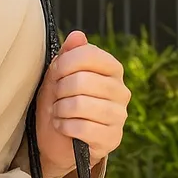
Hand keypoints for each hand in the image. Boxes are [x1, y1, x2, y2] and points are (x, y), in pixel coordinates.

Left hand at [35, 31, 130, 177]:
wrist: (58, 142)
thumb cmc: (60, 103)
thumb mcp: (59, 76)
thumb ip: (69, 54)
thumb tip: (77, 35)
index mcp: (112, 69)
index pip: (90, 54)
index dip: (65, 63)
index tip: (55, 73)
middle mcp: (121, 91)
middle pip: (82, 80)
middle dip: (60, 90)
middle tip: (56, 97)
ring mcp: (119, 116)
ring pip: (81, 104)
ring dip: (61, 109)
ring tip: (59, 112)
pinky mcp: (112, 139)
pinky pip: (83, 127)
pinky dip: (65, 126)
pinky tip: (63, 127)